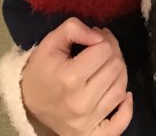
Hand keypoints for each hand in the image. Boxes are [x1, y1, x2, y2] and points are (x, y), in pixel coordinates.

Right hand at [21, 18, 133, 135]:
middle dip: (113, 51)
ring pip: (121, 88)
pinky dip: (127, 108)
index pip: (104, 50)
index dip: (102, 38)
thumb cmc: (40, 70)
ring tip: (108, 65)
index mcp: (69, 78)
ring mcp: (88, 121)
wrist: (28, 104)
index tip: (94, 37)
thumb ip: (73, 29)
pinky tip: (125, 96)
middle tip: (102, 48)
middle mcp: (81, 102)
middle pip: (116, 67)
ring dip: (120, 71)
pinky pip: (121, 122)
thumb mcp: (50, 43)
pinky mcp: (92, 134)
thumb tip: (98, 35)